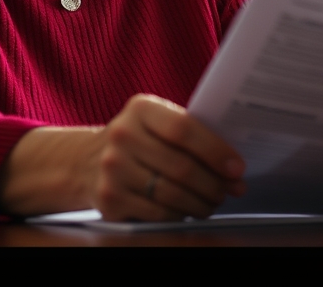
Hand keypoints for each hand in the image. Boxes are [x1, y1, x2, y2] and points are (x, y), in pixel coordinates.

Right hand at [91, 94, 245, 220]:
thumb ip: (189, 134)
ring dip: (202, 203)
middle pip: (181, 166)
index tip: (237, 168)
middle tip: (232, 190)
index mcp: (140, 109)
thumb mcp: (155, 123)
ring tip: (214, 202)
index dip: (215, 150)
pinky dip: (181, 215)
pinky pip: (158, 213)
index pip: (184, 129)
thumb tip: (233, 167)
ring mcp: (112, 169)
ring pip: (172, 194)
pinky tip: (190, 211)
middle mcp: (122, 135)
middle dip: (214, 183)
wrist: (85, 162)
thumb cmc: (137, 141)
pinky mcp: (110, 199)